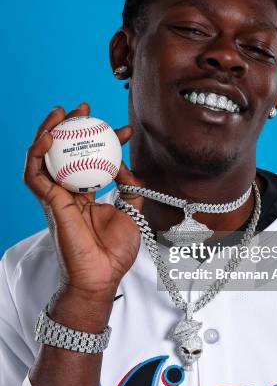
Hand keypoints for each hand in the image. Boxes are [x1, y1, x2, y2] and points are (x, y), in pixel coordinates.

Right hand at [24, 102, 143, 301]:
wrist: (103, 275)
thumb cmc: (114, 251)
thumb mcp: (132, 211)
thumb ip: (129, 186)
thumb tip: (124, 162)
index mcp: (86, 195)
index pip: (90, 160)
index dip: (105, 142)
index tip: (124, 131)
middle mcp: (68, 193)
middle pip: (64, 154)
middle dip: (72, 128)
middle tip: (85, 109)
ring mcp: (57, 197)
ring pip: (44, 158)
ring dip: (50, 133)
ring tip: (62, 112)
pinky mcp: (49, 203)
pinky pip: (35, 174)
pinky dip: (38, 153)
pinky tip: (49, 135)